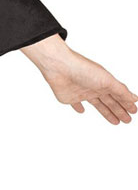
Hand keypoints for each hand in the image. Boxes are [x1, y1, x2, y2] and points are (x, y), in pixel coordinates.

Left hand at [21, 34, 136, 124]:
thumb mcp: (107, 81)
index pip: (119, 96)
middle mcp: (95, 87)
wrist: (60, 67)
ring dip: (106, 112)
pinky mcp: (69, 97)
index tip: (134, 112)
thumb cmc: (84, 70)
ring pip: (97, 105)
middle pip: (110, 102)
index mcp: (104, 83)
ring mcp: (82, 92)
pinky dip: (78, 107)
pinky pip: (75, 104)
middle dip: (119, 111)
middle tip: (127, 120)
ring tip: (115, 121)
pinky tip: (82, 111)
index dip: (126, 104)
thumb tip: (134, 98)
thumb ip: (120, 91)